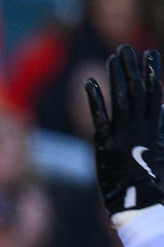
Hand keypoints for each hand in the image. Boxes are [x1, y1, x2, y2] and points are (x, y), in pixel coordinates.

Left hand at [86, 45, 163, 215]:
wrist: (136, 198)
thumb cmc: (148, 178)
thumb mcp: (159, 150)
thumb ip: (159, 129)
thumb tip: (162, 109)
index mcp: (154, 126)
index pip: (155, 92)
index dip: (152, 72)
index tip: (149, 55)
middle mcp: (140, 126)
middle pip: (137, 90)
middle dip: (132, 67)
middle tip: (126, 48)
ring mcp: (123, 132)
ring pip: (121, 98)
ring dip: (117, 76)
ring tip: (113, 57)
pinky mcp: (105, 142)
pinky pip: (100, 115)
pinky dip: (95, 98)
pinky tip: (90, 81)